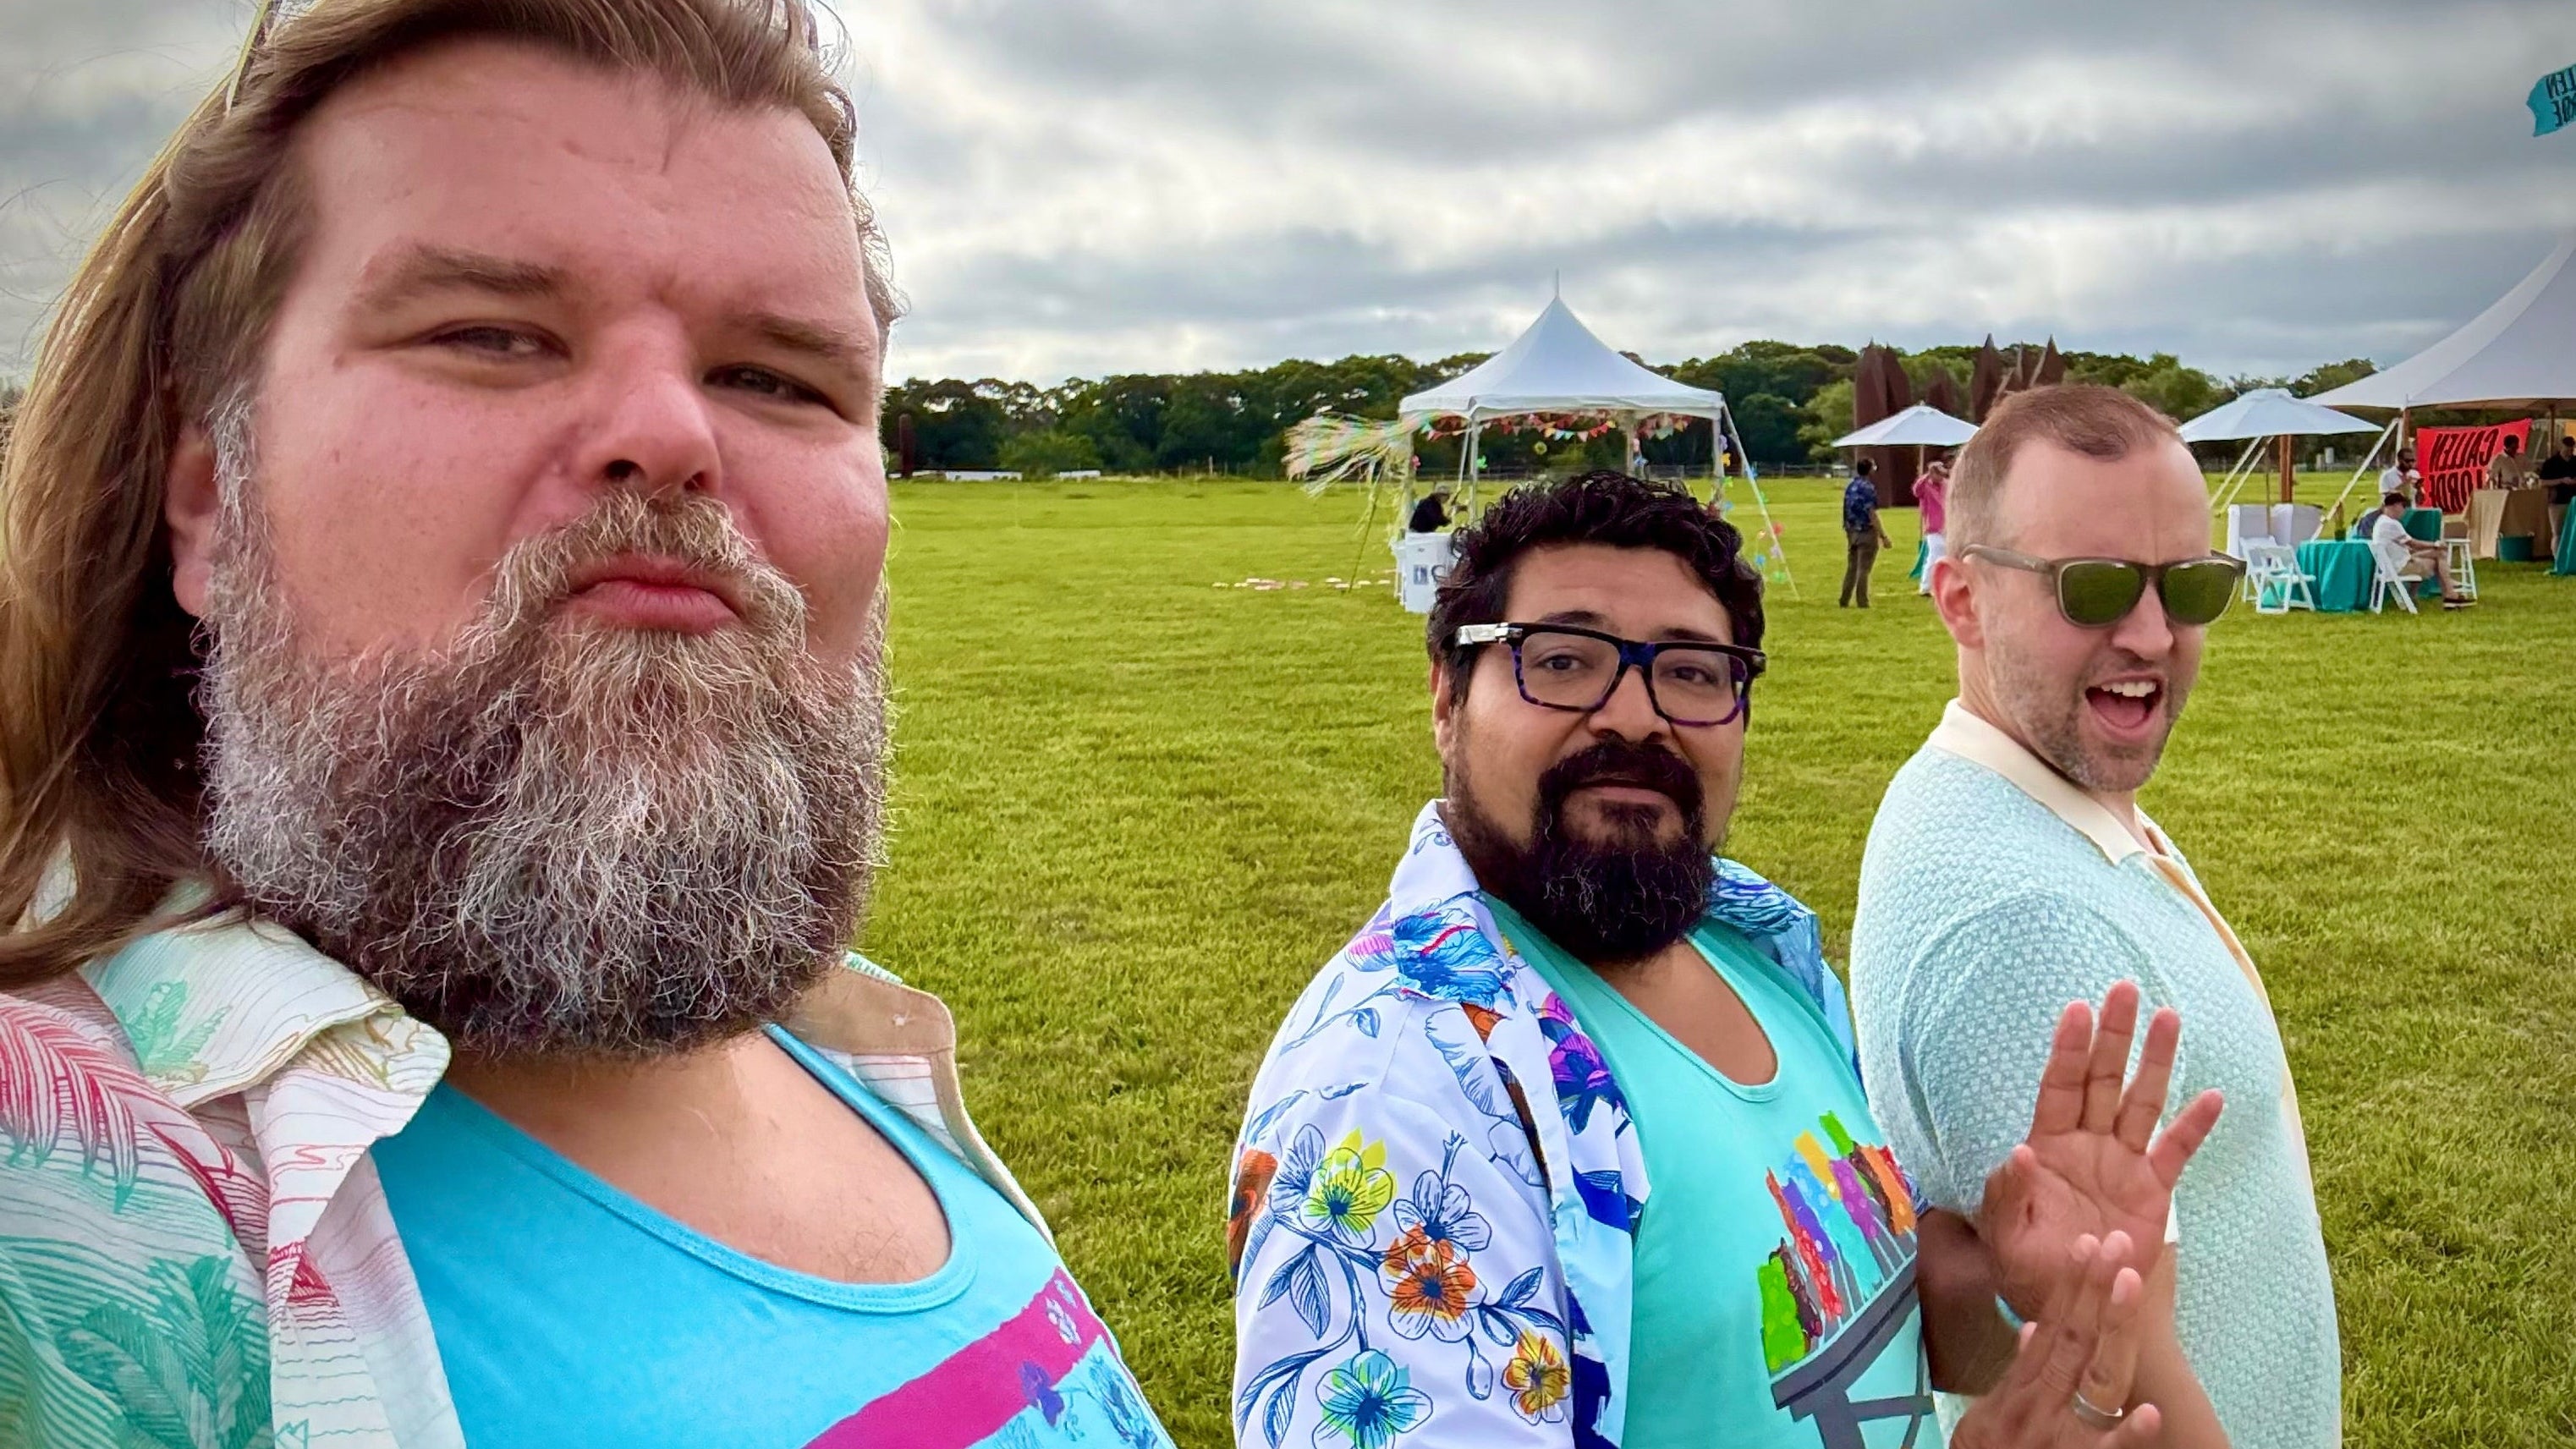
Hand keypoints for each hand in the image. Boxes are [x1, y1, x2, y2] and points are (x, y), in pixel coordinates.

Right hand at [1953, 1231, 2161, 1448]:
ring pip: (2094, 1377)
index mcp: (2020, 1387)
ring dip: (2112, 1328)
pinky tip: (2150, 1411)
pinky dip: (2125, 1433)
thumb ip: (2013, 1372)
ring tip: (2131, 1282)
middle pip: (2074, 1337)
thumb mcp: (1986, 1410)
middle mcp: (2040, 1402)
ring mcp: (2059, 1434)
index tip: (2089, 1244)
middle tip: (2117, 1243)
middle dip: (2096, 1287)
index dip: (2071, 1284)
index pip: (2051, 1325)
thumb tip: (2031, 1328)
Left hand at [1981, 981, 2222, 1321]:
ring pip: (2141, 1101)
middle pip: (2101, 1078)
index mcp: (2047, 1146)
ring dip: (2155, 1061)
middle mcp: (2086, 1144)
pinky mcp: (2154, 1189)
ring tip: (2168, 1016)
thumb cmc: (2030, 1270)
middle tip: (2124, 989)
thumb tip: (2021, 1153)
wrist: (2076, 1304)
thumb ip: (2010, 1195)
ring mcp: (2123, 1162)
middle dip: (2112, 1035)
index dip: (2067, 1048)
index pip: (2057, 1086)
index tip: (2076, 1008)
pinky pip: (2177, 1150)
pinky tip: (2213, 1095)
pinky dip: (2195, 1125)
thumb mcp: (2006, 1236)